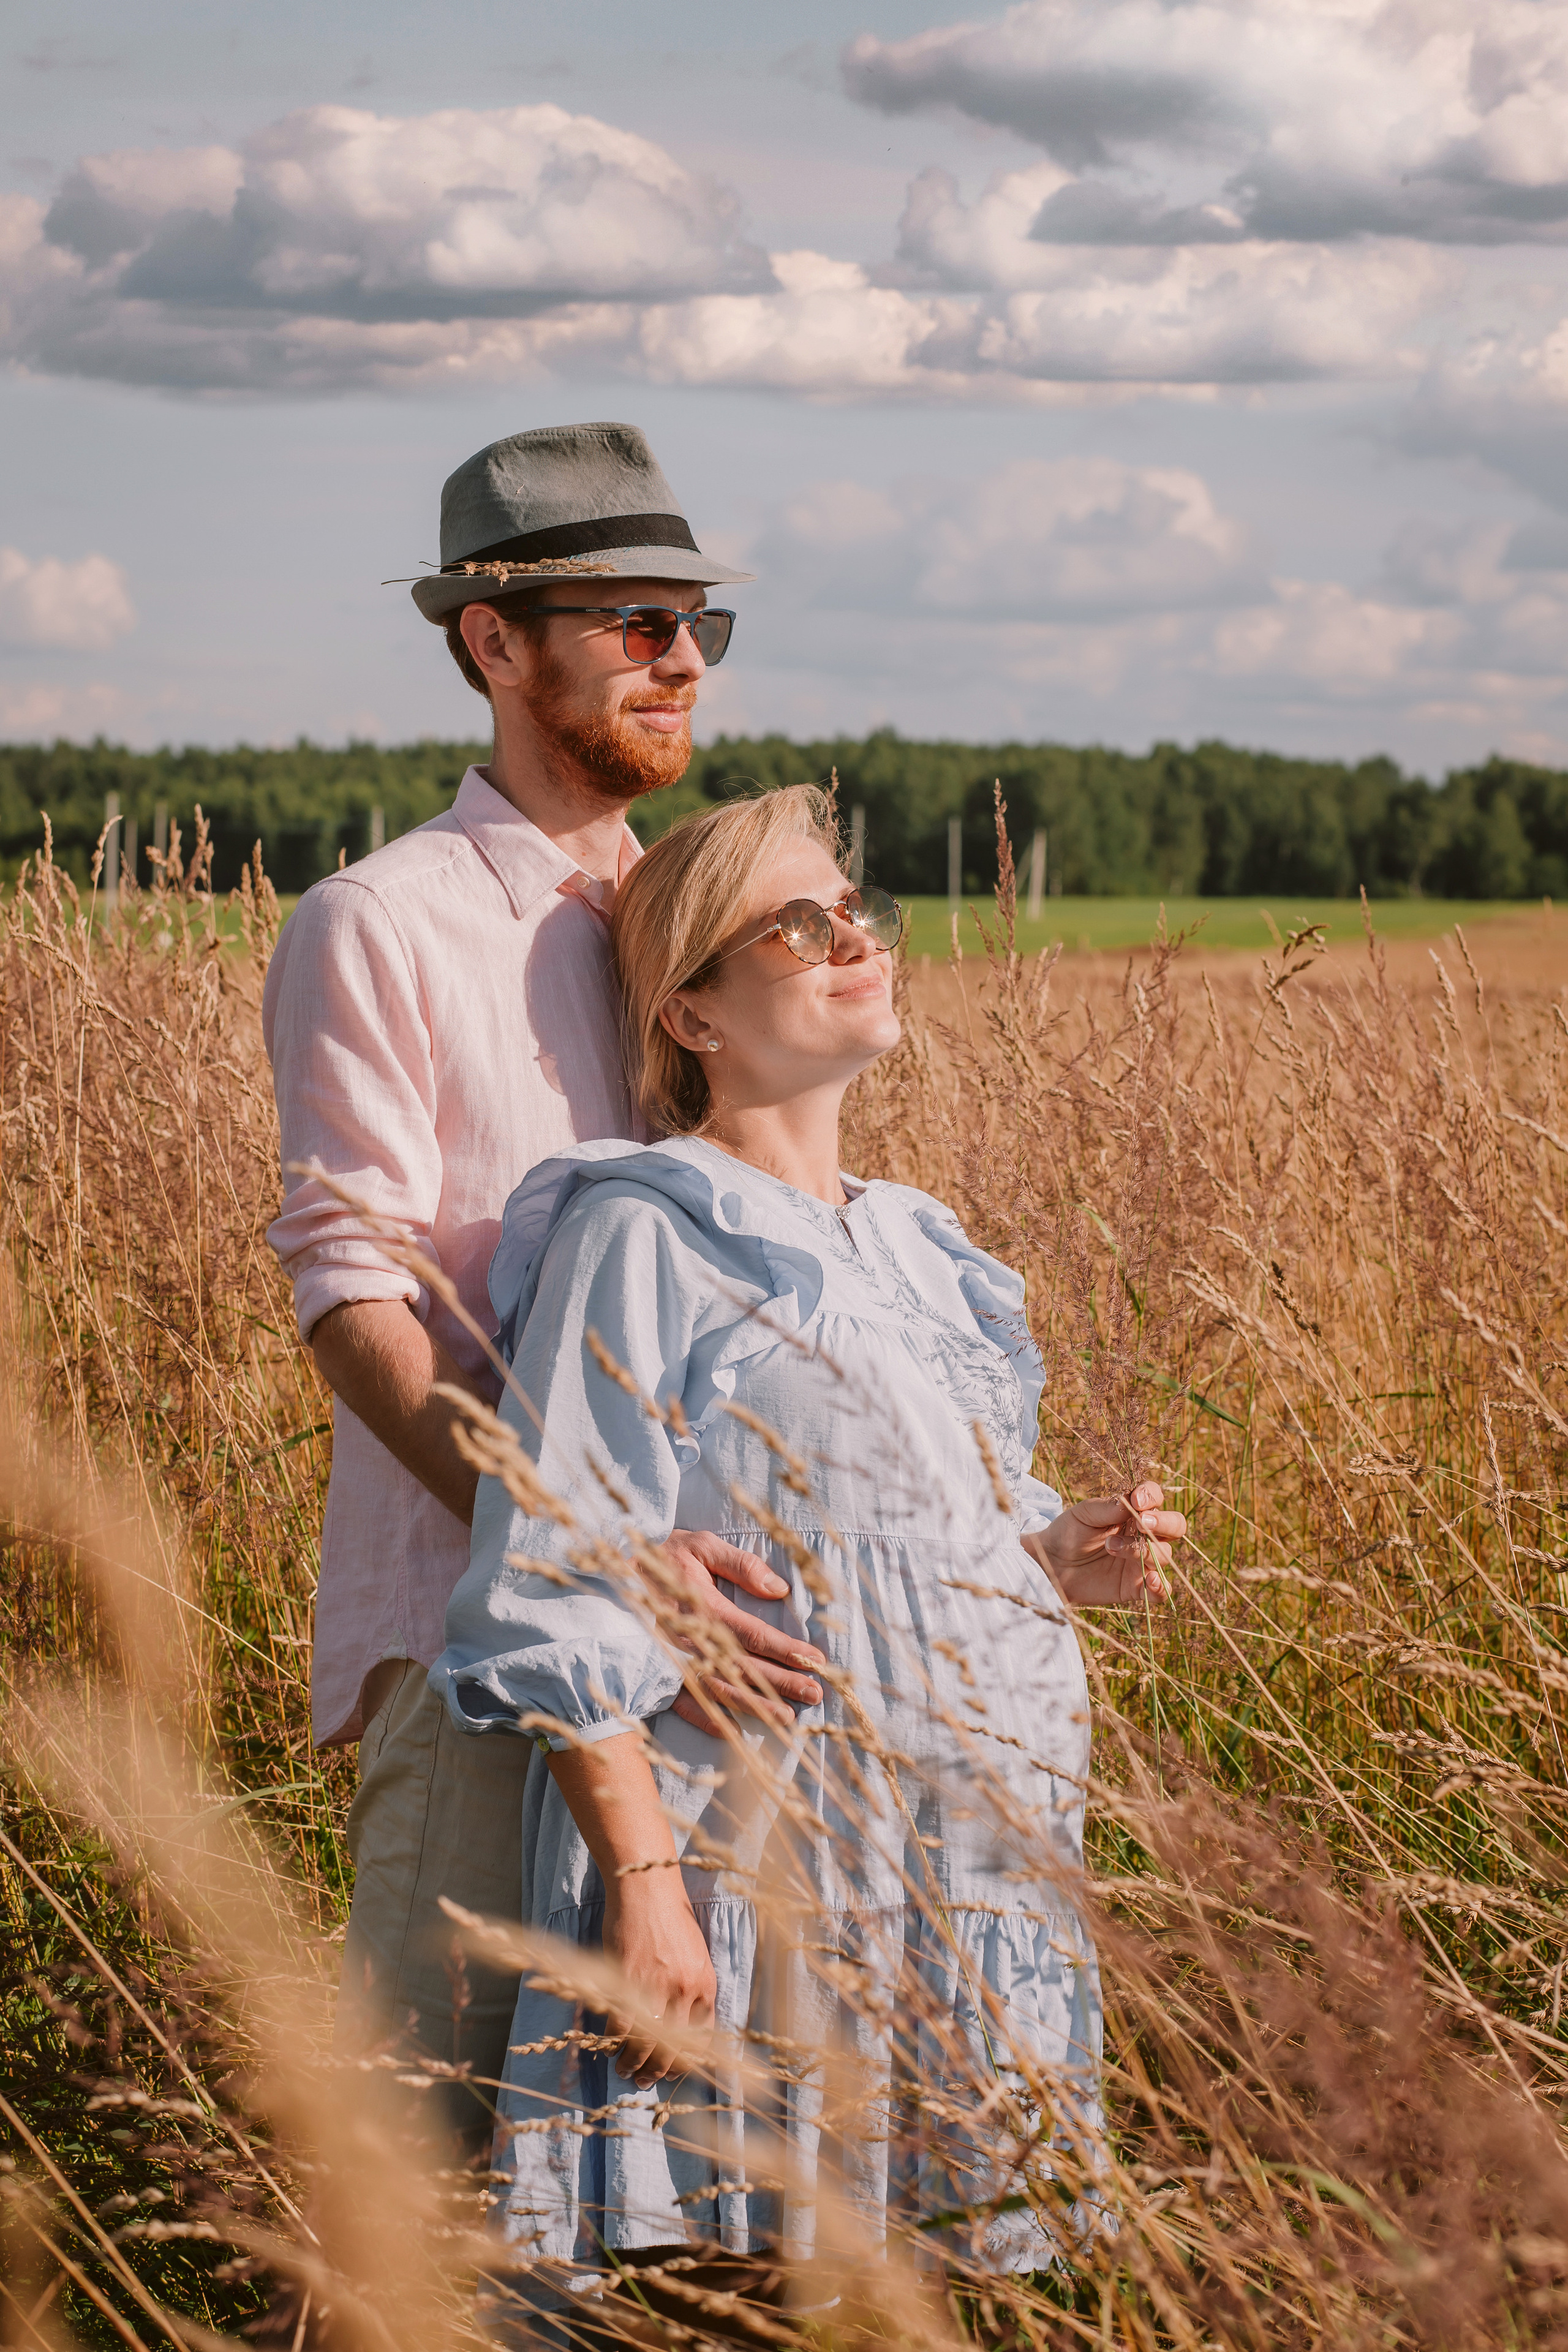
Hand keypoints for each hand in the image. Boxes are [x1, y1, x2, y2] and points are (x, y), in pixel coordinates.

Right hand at [603, 1875, 716, 2087]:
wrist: (646, 1888)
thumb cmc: (670, 1918)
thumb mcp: (695, 1955)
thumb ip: (692, 1990)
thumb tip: (684, 2027)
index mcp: (706, 1985)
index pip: (701, 2039)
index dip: (687, 2062)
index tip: (674, 2070)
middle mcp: (684, 1990)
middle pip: (673, 2048)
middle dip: (658, 2071)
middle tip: (646, 2080)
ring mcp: (655, 1986)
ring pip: (646, 2044)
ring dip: (634, 2064)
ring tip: (626, 2070)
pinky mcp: (626, 1980)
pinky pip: (620, 2026)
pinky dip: (614, 2043)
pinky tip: (611, 2048)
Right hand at [658, 1530, 825, 1733]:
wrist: (609, 1572)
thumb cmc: (661, 1557)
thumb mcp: (701, 1546)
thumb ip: (741, 1565)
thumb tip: (779, 1589)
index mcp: (705, 1607)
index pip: (755, 1634)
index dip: (787, 1650)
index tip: (816, 1660)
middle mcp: (691, 1640)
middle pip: (744, 1668)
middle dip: (781, 1683)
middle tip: (814, 1694)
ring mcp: (672, 1660)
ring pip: (719, 1691)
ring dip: (754, 1707)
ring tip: (787, 1719)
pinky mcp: (655, 1673)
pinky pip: (683, 1703)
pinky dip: (707, 1720)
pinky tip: (733, 1732)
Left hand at [1024, 1481, 1186, 1607]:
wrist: (1051, 1564)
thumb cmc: (1068, 1532)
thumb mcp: (1084, 1514)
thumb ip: (1109, 1507)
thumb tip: (1133, 1502)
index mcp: (1132, 1512)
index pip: (1155, 1497)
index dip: (1152, 1496)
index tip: (1136, 1501)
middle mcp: (1144, 1535)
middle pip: (1175, 1526)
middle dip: (1164, 1523)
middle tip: (1142, 1524)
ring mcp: (1142, 1561)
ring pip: (1164, 1555)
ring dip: (1141, 1550)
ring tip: (1111, 1547)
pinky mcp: (1136, 1586)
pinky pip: (1160, 1590)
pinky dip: (1161, 1587)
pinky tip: (1149, 1580)